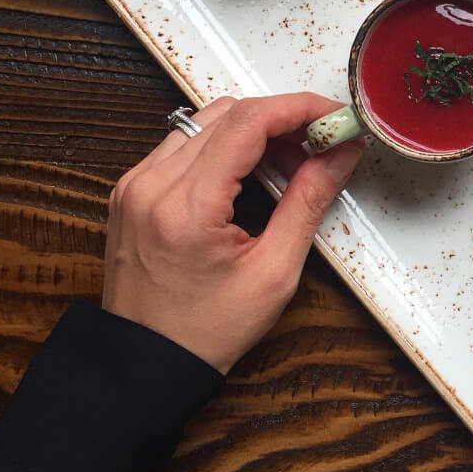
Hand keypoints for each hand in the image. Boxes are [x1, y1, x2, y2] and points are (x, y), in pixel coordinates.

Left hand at [101, 94, 363, 373]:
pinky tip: (252, 173)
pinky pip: (184, 143)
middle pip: (228, 113)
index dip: (298, 108)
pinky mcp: (132, 189)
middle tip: (321, 143)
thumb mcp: (274, 271)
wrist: (146, 363)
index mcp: (186, 206)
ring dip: (254, 130)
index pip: (248, 122)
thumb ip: (308, 201)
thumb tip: (340, 153)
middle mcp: (151, 184)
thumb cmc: (206, 331)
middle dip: (282, 119)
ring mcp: (135, 183)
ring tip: (291, 163)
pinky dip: (225, 146)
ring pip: (205, 121)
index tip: (334, 116)